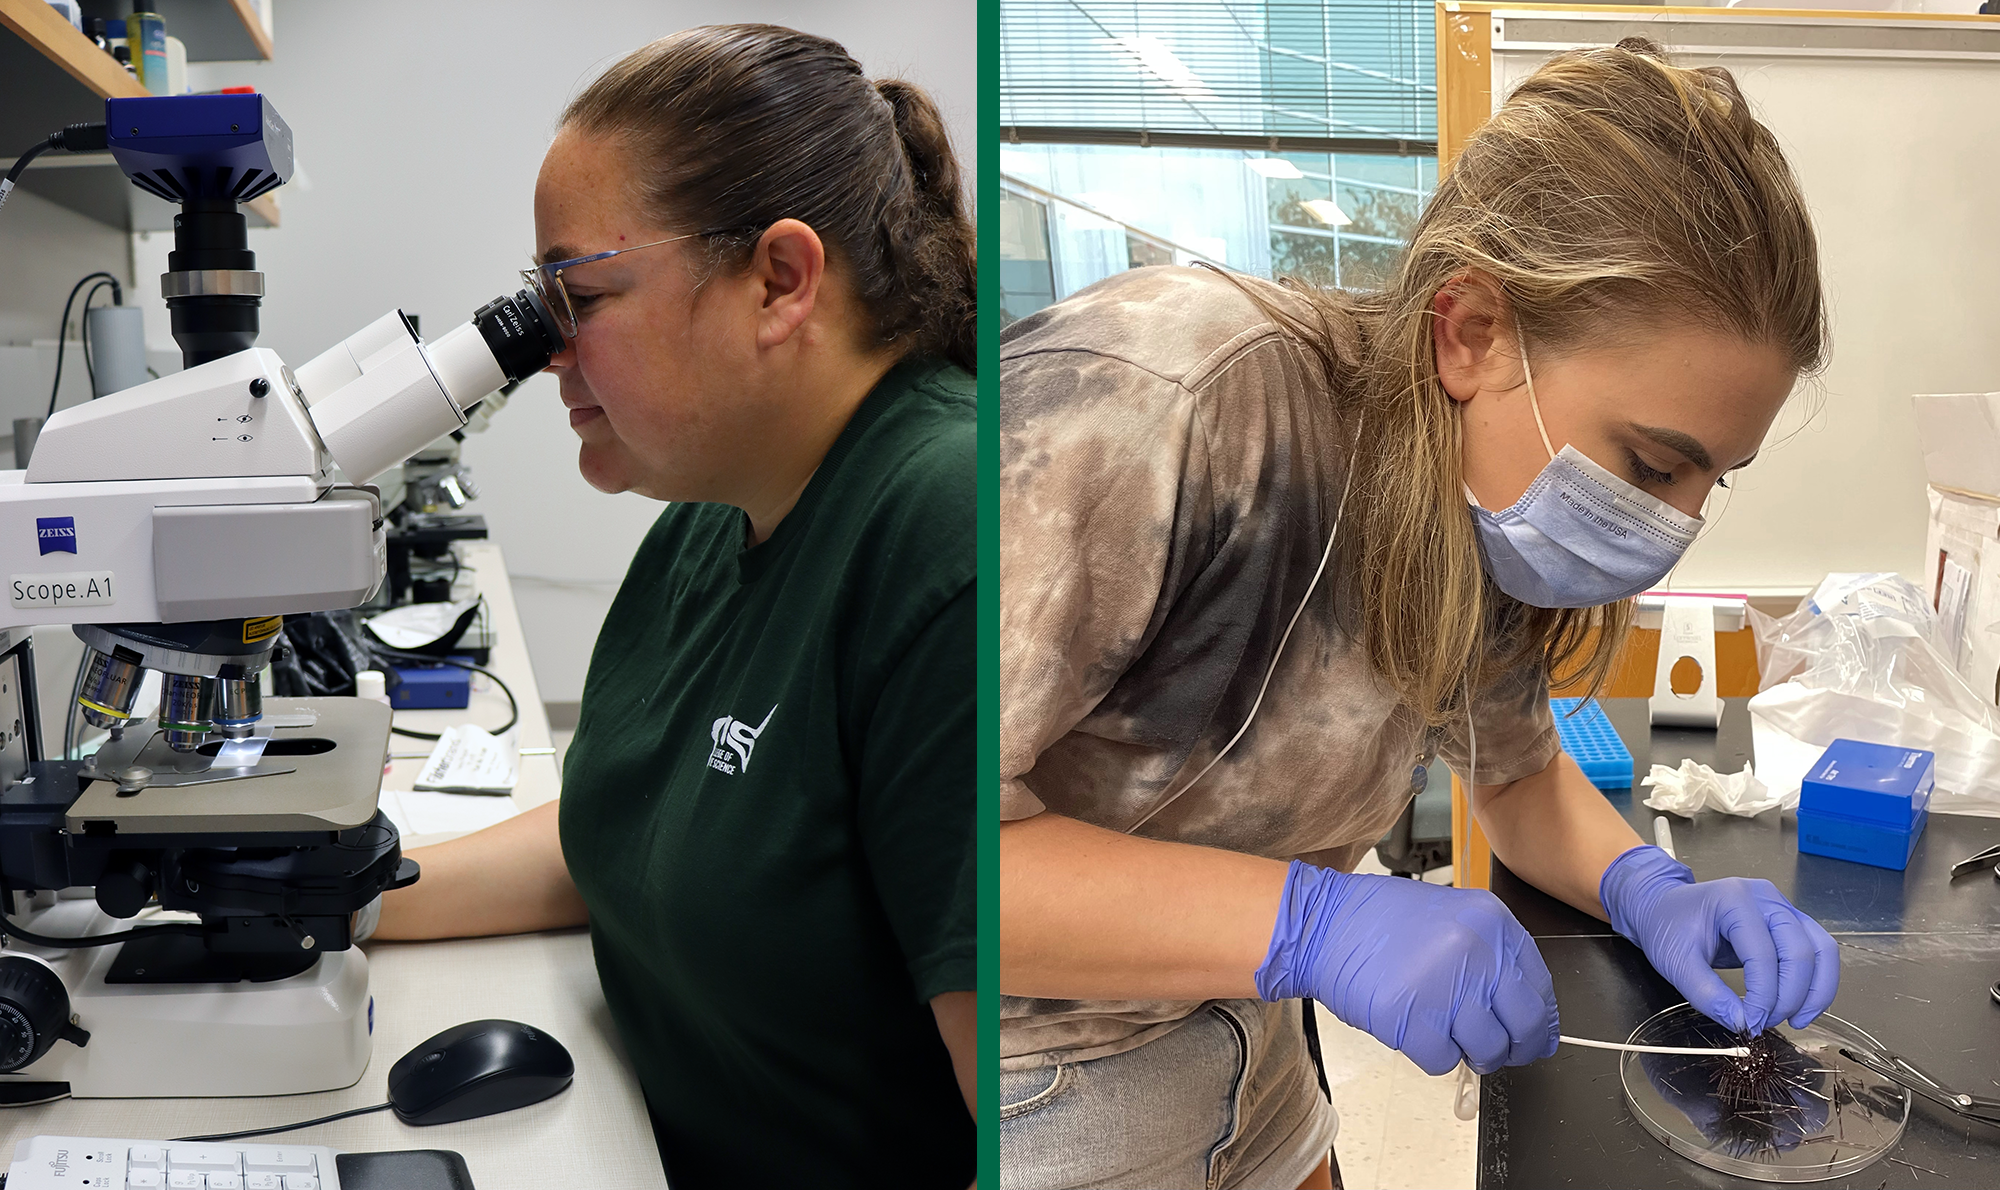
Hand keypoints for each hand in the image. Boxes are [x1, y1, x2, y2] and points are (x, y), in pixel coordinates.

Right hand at [1255, 860, 1559, 1075]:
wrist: (1321, 924)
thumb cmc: (1379, 923)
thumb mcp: (1450, 918)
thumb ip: (1489, 957)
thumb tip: (1522, 1013)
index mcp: (1491, 922)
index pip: (1539, 986)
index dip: (1538, 1020)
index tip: (1532, 1035)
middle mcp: (1476, 951)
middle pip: (1523, 1023)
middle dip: (1513, 1047)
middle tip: (1496, 1050)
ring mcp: (1445, 985)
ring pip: (1487, 1048)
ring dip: (1470, 1052)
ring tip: (1444, 1032)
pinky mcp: (1412, 1019)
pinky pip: (1444, 1060)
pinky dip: (1433, 1055)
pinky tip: (1415, 1029)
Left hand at [1599, 846, 1838, 1034]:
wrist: (1663, 906)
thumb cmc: (1667, 928)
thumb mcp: (1676, 963)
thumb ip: (1708, 995)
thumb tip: (1743, 1024)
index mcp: (1734, 900)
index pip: (1763, 954)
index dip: (1763, 996)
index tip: (1750, 1024)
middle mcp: (1766, 898)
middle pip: (1801, 951)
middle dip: (1790, 996)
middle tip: (1767, 1023)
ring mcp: (1782, 907)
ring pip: (1821, 950)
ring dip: (1815, 991)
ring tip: (1795, 1020)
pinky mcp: (1790, 920)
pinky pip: (1818, 951)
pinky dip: (1816, 982)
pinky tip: (1800, 1006)